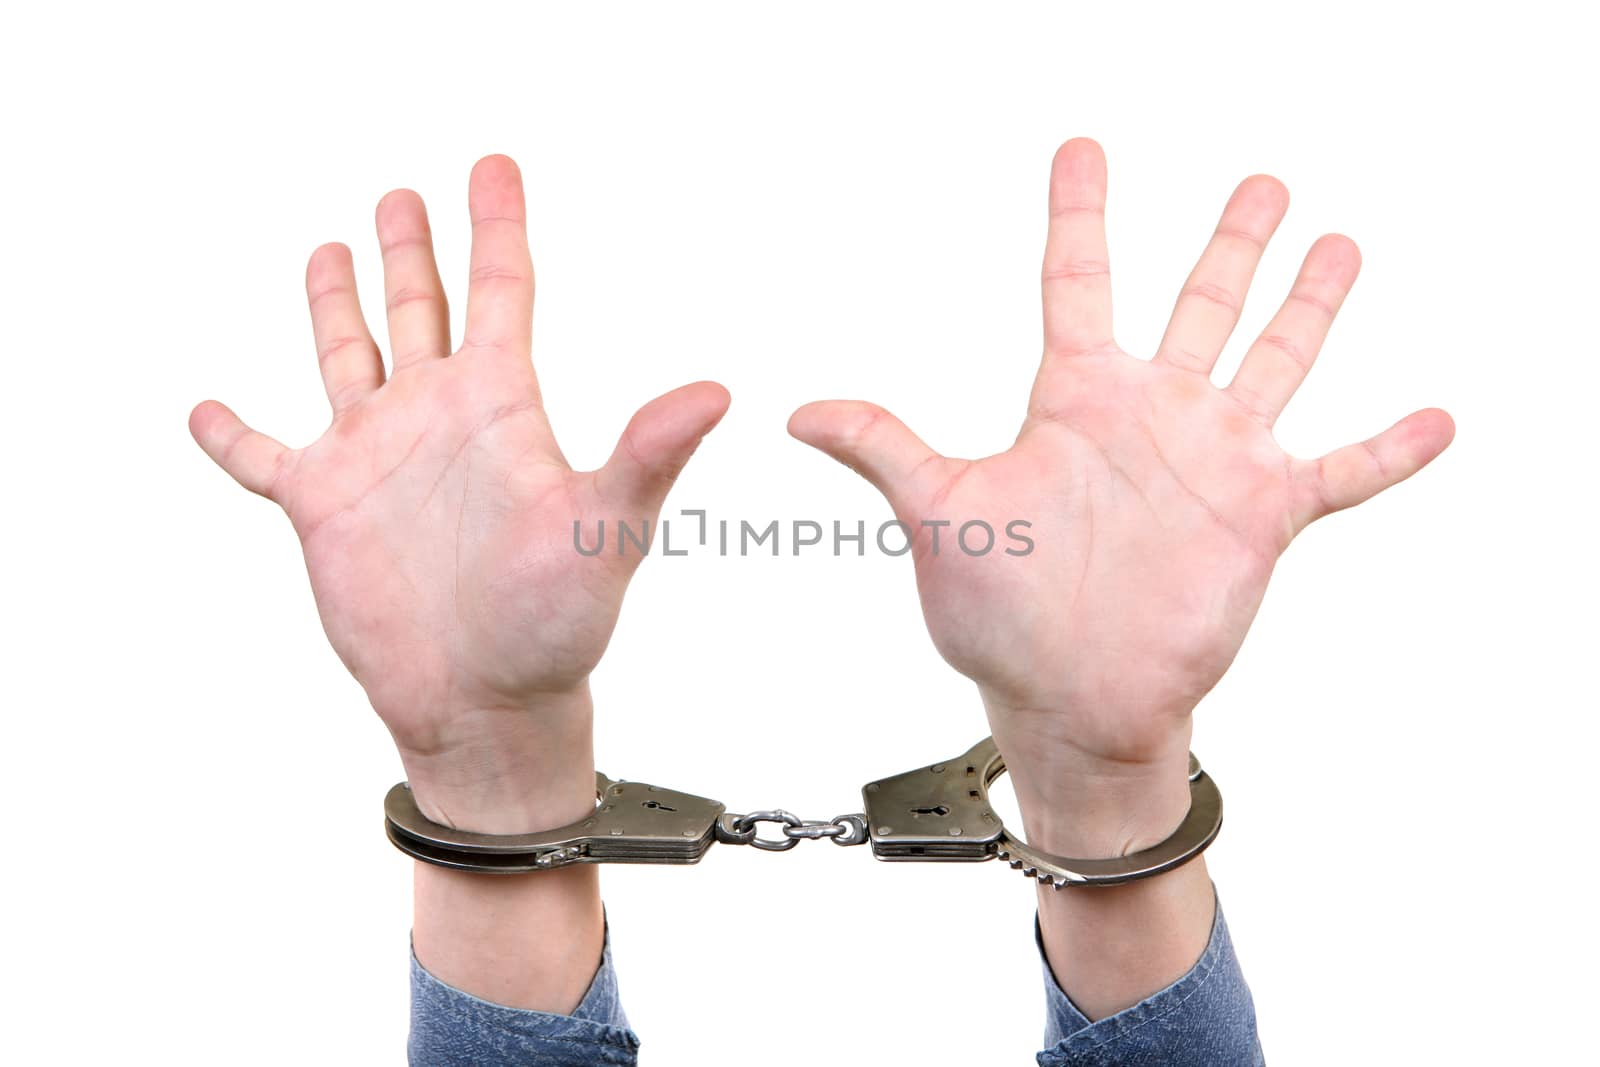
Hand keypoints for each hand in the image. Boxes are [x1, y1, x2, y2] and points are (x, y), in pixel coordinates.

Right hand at [191, 155, 728, 833]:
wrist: (488, 703)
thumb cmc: (556, 624)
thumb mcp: (604, 527)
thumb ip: (649, 454)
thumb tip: (719, 391)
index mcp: (500, 405)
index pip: (501, 290)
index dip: (497, 225)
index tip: (495, 163)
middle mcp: (437, 417)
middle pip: (421, 309)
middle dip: (412, 251)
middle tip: (404, 193)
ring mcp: (377, 458)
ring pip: (348, 358)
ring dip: (335, 306)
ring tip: (330, 248)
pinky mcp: (322, 509)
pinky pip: (264, 460)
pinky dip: (234, 437)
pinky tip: (207, 410)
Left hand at [790, 139, 1453, 852]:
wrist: (1068, 704)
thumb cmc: (999, 619)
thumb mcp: (940, 514)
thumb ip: (885, 449)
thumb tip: (798, 412)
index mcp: (1073, 400)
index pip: (1076, 282)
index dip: (1079, 215)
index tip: (1082, 149)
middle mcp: (1149, 416)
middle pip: (1200, 304)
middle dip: (1229, 243)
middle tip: (1261, 182)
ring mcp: (1211, 462)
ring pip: (1273, 360)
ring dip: (1307, 307)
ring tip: (1337, 245)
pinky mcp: (1261, 518)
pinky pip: (1341, 472)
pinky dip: (1387, 448)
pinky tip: (1435, 416)